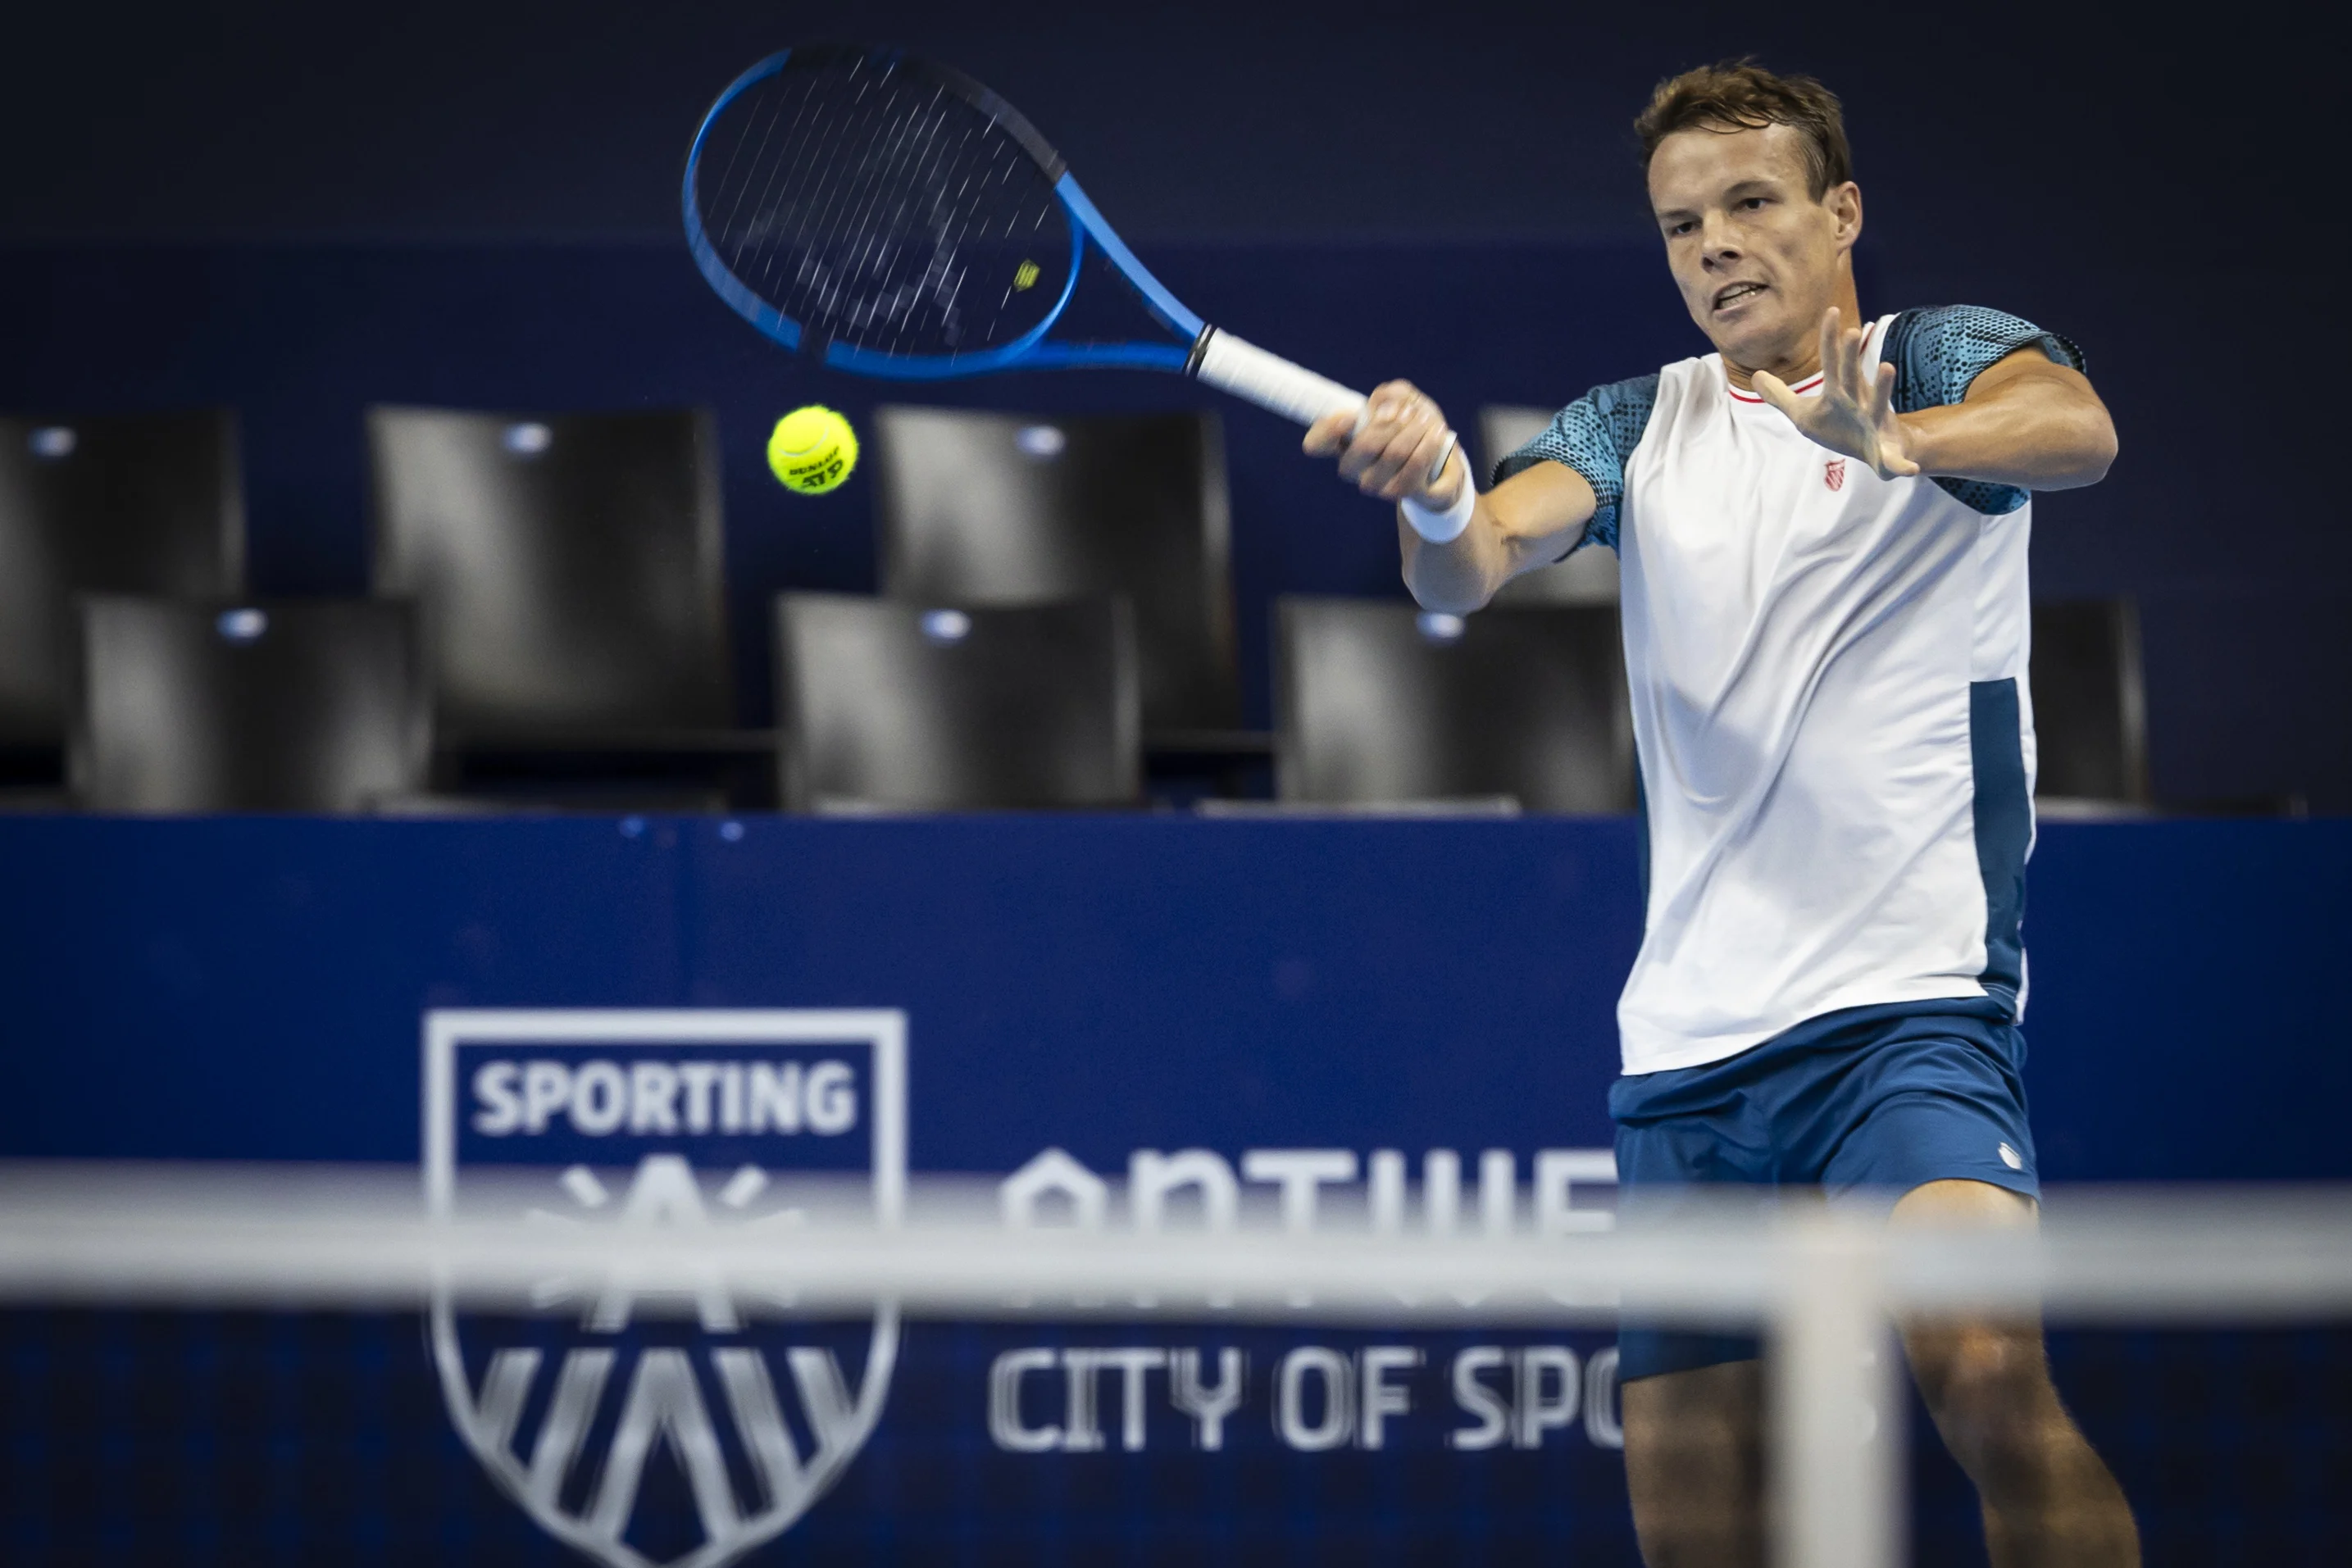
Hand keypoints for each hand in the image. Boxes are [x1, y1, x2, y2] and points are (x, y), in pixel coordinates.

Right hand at [1302, 380, 1463, 506]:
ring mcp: (1374, 484)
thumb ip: (1391, 395)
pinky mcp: (1398, 493)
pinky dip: (1429, 445)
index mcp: (1343, 442)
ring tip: (1427, 420)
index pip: (1316, 443)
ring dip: (1416, 430)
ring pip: (1394, 453)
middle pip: (1364, 445)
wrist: (1440, 459)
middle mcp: (1352, 468)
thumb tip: (1384, 410)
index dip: (1328, 430)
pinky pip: (1415, 466)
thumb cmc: (1412, 425)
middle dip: (1394, 422)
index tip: (1351, 416)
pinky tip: (1436, 434)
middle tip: (1411, 413)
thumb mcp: (1403, 400)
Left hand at [1753, 308, 1920, 480]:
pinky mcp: (1885, 453)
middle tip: (1850, 331)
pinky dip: (1902, 464)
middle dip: (1850, 357)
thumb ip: (1780, 396)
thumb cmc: (1840, 427)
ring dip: (1884, 388)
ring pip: (1879, 405)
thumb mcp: (1804, 414)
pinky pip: (1895, 460)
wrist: (1877, 452)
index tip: (1831, 310)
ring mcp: (1874, 425)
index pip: (1832, 363)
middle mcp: (1859, 403)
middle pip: (1852, 378)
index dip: (1829, 340)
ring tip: (1889, 366)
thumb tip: (1755, 376)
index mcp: (1840, 394)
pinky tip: (1908, 469)